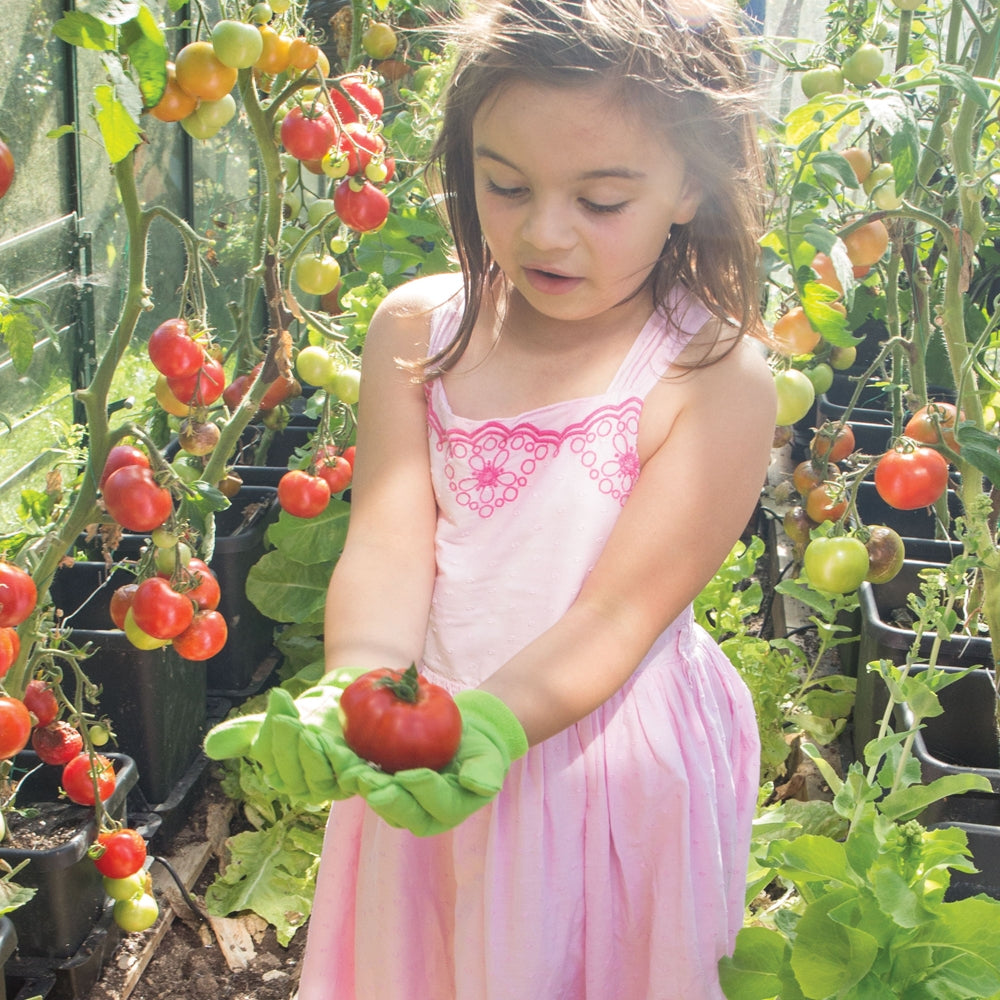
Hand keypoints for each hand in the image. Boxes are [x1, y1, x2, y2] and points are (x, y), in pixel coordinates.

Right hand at [203, 667, 368, 807]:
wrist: (337, 702)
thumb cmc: (300, 718)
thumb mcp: (267, 723)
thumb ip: (240, 735)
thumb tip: (211, 747)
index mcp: (288, 780)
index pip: (279, 772)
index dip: (274, 746)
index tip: (276, 717)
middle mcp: (314, 788)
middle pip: (300, 778)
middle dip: (292, 749)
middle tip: (288, 720)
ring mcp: (340, 783)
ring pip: (325, 779)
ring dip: (315, 755)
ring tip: (308, 729)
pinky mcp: (362, 773)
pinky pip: (353, 775)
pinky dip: (345, 762)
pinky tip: (336, 742)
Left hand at [351, 690, 528, 836]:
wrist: (464, 737)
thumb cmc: (480, 749)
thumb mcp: (490, 757)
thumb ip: (486, 772)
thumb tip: (479, 785)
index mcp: (451, 811)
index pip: (438, 804)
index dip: (422, 791)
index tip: (409, 775)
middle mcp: (423, 815)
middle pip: (402, 812)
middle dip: (385, 797)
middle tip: (370, 780)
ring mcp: (400, 803)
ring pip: (380, 800)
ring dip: (362, 785)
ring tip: (349, 769)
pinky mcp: (383, 787)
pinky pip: (367, 782)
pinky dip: (352, 769)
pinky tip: (340, 753)